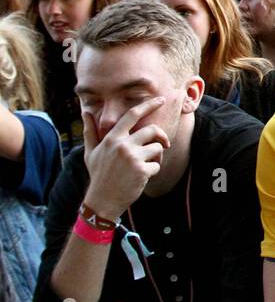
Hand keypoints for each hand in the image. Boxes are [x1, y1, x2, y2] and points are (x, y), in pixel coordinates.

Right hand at [82, 96, 169, 220]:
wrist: (102, 201)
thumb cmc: (98, 175)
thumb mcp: (91, 152)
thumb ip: (90, 131)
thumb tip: (85, 112)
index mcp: (112, 138)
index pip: (132, 115)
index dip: (148, 105)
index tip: (160, 100)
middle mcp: (123, 145)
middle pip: (152, 130)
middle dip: (161, 136)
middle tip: (164, 144)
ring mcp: (133, 158)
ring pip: (158, 147)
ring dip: (156, 156)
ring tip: (145, 165)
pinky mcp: (142, 170)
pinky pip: (157, 165)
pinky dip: (153, 171)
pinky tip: (142, 178)